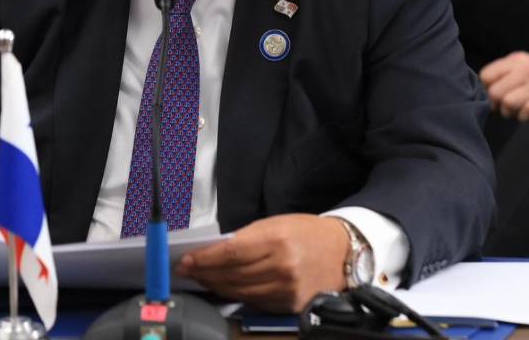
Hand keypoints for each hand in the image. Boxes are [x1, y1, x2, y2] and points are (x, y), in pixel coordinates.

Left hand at [176, 214, 348, 311]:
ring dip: (216, 286)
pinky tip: (225, 288)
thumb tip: (214, 252)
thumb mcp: (276, 224)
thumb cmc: (307, 233)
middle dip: (204, 273)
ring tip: (202, 279)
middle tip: (187, 271)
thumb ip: (246, 238)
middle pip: (232, 275)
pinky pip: (255, 302)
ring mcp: (287, 289)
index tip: (186, 260)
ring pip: (240, 292)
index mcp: (277, 240)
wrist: (343, 252)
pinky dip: (237, 296)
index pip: (230, 254)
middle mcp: (283, 267)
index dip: (204, 259)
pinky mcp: (291, 305)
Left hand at [481, 51, 528, 120]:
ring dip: (507, 111)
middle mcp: (526, 72)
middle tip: (499, 103)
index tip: (491, 89)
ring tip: (512, 108)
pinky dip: (522, 116)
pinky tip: (525, 111)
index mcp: (517, 61)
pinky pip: (524, 114)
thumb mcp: (521, 61)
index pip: (487, 75)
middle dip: (494, 101)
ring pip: (508, 104)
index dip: (485, 86)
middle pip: (495, 92)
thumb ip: (502, 69)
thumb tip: (482, 85)